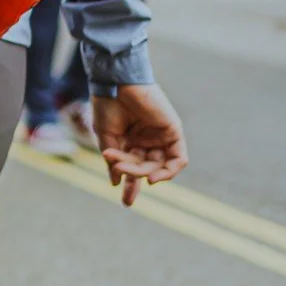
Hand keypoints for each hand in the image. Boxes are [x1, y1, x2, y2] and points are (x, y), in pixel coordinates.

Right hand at [92, 83, 187, 205]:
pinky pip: (178, 159)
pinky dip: (170, 171)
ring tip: (131, 170)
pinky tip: (153, 176)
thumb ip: (113, 159)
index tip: (126, 202)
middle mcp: (147, 141)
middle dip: (133, 175)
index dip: (131, 187)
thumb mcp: (107, 137)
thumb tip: (115, 181)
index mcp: (130, 141)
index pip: (134, 168)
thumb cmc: (107, 105)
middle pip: (146, 169)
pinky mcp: (173, 131)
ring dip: (145, 173)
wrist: (116, 82)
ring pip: (160, 166)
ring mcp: (161, 137)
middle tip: (119, 170)